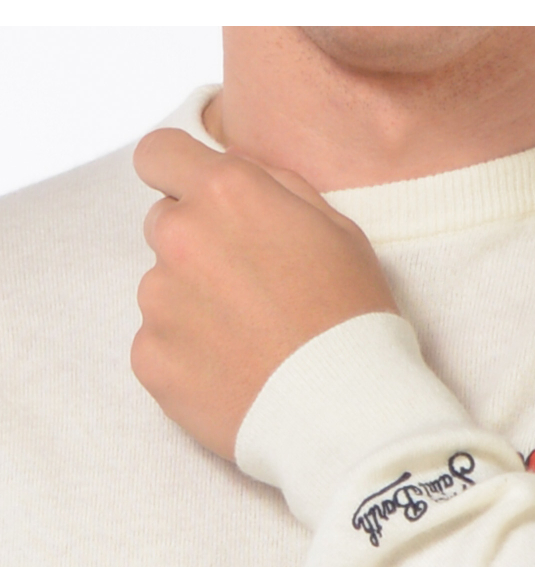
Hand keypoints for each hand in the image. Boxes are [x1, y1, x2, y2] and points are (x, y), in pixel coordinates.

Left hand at [131, 129, 398, 459]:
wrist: (344, 412)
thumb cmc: (353, 318)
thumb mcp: (338, 230)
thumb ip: (276, 188)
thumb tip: (238, 173)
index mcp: (227, 193)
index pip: (158, 153)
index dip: (177, 174)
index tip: (197, 200)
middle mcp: (181, 236)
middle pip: (164, 225)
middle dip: (198, 248)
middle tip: (250, 291)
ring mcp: (159, 300)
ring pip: (163, 289)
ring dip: (195, 307)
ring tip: (250, 342)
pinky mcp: (149, 357)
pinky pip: (159, 345)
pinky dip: (189, 358)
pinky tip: (234, 374)